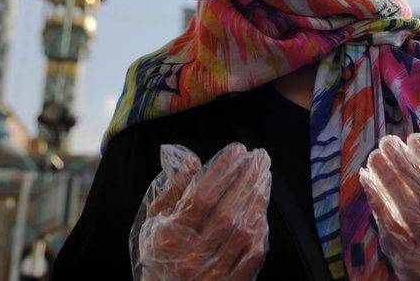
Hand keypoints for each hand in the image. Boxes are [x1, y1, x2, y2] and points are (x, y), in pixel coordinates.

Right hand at [136, 143, 271, 280]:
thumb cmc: (159, 253)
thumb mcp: (155, 220)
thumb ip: (173, 190)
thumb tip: (190, 159)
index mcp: (170, 235)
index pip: (201, 196)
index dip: (222, 170)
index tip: (237, 150)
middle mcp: (191, 255)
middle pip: (227, 211)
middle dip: (248, 180)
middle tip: (260, 157)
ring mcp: (211, 273)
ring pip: (243, 231)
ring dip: (258, 201)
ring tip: (264, 177)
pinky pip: (252, 256)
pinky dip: (260, 231)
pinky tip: (262, 211)